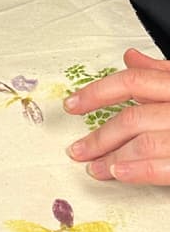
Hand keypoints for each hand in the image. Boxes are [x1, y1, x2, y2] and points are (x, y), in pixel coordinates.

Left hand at [65, 48, 169, 183]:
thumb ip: (165, 72)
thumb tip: (130, 57)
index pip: (133, 81)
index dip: (96, 92)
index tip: (71, 105)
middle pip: (134, 117)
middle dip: (99, 136)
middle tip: (77, 150)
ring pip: (145, 141)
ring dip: (113, 157)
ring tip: (95, 168)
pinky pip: (167, 165)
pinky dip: (140, 170)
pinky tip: (121, 174)